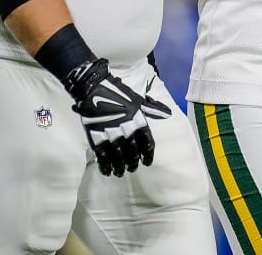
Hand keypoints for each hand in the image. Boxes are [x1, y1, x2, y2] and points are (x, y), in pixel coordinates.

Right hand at [65, 58, 170, 176]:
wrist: (93, 89)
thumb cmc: (117, 93)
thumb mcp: (137, 100)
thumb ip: (153, 109)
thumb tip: (168, 114)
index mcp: (138, 121)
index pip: (147, 143)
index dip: (148, 155)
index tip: (147, 162)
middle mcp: (126, 130)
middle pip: (132, 153)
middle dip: (133, 163)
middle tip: (132, 168)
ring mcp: (110, 135)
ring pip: (118, 158)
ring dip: (120, 167)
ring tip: (120, 172)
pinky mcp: (96, 138)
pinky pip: (102, 157)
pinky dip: (105, 166)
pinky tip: (107, 171)